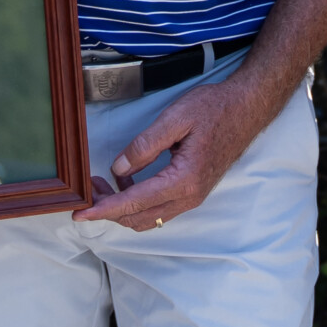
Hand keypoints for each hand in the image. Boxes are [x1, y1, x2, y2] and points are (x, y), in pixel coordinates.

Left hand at [72, 74, 279, 230]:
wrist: (247, 108)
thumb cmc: (215, 109)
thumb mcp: (176, 118)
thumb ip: (145, 145)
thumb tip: (119, 168)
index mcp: (184, 180)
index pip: (134, 202)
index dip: (103, 209)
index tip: (79, 214)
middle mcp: (189, 197)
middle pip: (138, 217)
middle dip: (108, 209)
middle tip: (87, 188)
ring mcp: (193, 197)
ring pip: (148, 218)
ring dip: (122, 207)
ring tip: (103, 184)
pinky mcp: (193, 192)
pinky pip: (159, 209)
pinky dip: (138, 202)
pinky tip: (128, 179)